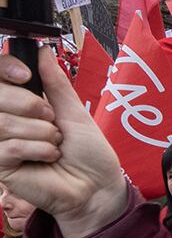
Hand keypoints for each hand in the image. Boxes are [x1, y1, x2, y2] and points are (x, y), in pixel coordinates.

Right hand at [0, 45, 128, 237]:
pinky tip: (49, 157)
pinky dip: (37, 149)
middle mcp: (5, 120)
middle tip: (52, 119)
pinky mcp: (0, 165)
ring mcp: (0, 143)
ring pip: (4, 122)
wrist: (96, 186)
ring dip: (40, 131)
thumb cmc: (87, 152)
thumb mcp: (73, 111)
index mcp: (20, 105)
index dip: (5, 69)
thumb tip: (41, 51)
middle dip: (30, 104)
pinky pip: (8, 147)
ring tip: (56, 143)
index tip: (26, 76)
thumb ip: (54, 83)